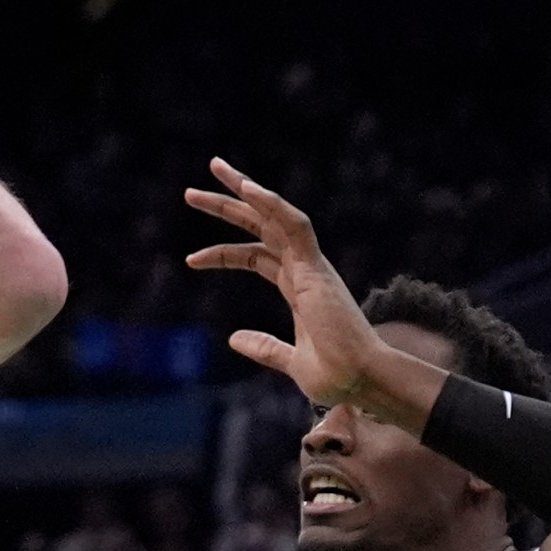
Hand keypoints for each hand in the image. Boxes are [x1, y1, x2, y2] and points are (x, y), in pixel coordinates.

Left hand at [185, 158, 420, 423]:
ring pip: (274, 216)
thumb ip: (264, 347)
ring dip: (244, 191)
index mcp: (299, 287)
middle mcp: (305, 270)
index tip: (190, 260)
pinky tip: (248, 189)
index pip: (256, 256)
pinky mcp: (317, 269)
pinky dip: (272, 204)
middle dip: (229, 205)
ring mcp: (311, 267)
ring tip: (214, 169)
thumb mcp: (290, 360)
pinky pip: (295, 225)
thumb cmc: (336, 375)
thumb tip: (233, 339)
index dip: (222, 254)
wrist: (360, 381)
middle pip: (261, 227)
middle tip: (192, 191)